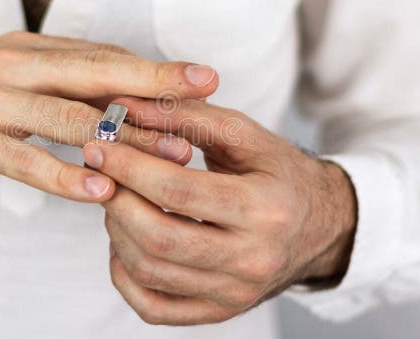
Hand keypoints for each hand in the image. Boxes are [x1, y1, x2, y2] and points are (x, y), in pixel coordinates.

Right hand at [0, 31, 217, 200]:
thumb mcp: (6, 81)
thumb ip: (55, 86)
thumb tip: (118, 102)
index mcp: (26, 50)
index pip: (100, 57)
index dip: (149, 72)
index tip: (198, 80)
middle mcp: (11, 66)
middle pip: (93, 74)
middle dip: (151, 85)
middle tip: (201, 95)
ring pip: (67, 118)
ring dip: (123, 140)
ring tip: (169, 158)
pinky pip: (25, 160)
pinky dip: (65, 176)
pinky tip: (100, 192)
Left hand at [83, 98, 356, 324]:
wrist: (319, 226)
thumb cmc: (277, 173)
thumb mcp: (246, 134)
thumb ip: (188, 116)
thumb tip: (125, 107)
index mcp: (265, 209)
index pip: (178, 193)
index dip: (129, 168)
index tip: (99, 147)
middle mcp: (253, 259)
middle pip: (158, 238)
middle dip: (116, 201)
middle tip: (100, 174)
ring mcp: (234, 293)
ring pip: (149, 271)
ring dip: (116, 231)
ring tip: (118, 199)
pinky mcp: (217, 312)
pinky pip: (152, 307)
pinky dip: (124, 274)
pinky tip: (126, 242)